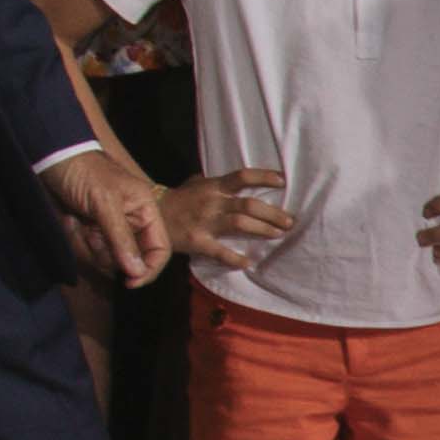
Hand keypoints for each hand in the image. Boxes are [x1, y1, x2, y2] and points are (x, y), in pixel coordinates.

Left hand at [50, 145, 173, 290]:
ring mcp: (112, 227)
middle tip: (91, 235)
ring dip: (89, 246)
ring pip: (108, 257)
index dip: (149, 269)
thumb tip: (138, 272)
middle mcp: (133, 222)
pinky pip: (91, 249)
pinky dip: (79, 240)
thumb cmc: (85, 174)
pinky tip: (70, 222)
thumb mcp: (105, 204)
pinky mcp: (93, 229)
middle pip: (132, 258)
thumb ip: (122, 239)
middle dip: (108, 253)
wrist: (54, 158)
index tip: (129, 282)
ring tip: (76, 223)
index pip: (160, 249)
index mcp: (146, 211)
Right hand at [165, 166, 294, 264]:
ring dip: (262, 230)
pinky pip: (220, 251)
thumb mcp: (192, 184)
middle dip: (273, 213)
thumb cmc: (176, 200)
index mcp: (213, 187)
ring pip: (240, 224)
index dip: (264, 176)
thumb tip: (224, 177)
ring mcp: (205, 222)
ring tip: (278, 235)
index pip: (242, 177)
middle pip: (249, 205)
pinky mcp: (198, 241)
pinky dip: (235, 258)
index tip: (282, 181)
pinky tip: (248, 263)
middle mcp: (212, 202)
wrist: (149, 216)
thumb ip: (209, 181)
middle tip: (290, 221)